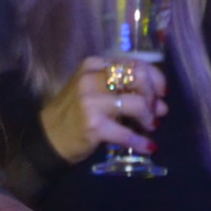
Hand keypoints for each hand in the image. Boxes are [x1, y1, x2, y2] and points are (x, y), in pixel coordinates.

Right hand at [40, 56, 167, 165]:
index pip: (135, 64)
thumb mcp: (95, 90)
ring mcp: (91, 102)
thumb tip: (162, 104)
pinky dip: (141, 141)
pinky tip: (148, 146)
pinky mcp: (94, 126)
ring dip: (149, 118)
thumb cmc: (74, 112)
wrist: (48, 138)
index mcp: (93, 65)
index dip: (155, 78)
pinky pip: (128, 133)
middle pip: (139, 78)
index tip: (161, 93)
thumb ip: (125, 90)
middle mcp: (91, 79)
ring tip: (149, 127)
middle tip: (154, 111)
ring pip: (138, 103)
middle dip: (152, 96)